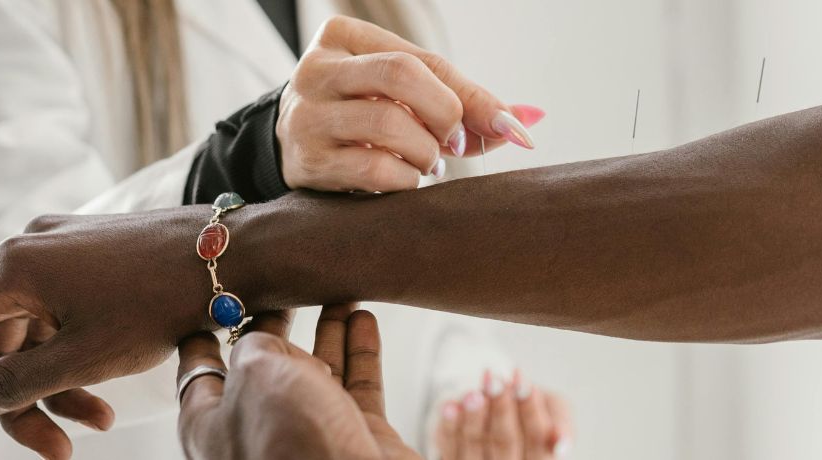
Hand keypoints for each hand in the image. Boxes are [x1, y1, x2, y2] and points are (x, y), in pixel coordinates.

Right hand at [0, 206, 221, 458]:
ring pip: (35, 334)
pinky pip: (64, 315)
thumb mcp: (81, 359)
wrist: (236, 256)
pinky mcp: (92, 257)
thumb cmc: (159, 304)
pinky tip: (109, 395)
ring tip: (101, 425)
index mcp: (12, 267)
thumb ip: (11, 385)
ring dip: (56, 387)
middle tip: (56, 453)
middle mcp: (28, 250)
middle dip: (21, 405)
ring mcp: (61, 250)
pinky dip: (78, 357)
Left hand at [176, 304, 418, 459]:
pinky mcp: (354, 439)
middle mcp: (258, 432)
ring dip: (328, 331)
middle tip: (287, 289)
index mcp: (211, 426)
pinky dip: (360, 350)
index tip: (212, 303)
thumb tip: (269, 340)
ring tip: (338, 293)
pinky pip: (356, 386)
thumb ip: (256, 347)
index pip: (200, 371)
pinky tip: (363, 318)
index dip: (206, 333)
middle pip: (266, 369)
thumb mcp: (256, 376)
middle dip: (278, 327)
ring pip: (317, 373)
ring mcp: (308, 436)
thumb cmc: (291, 446)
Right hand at [278, 15, 542, 191]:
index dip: (470, 97)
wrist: (294, 148)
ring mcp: (307, 116)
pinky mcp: (307, 162)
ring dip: (425, 153)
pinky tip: (404, 179)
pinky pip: (374, 169)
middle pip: (401, 76)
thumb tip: (526, 124)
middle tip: (454, 143)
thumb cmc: (364, 112)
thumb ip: (462, 101)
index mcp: (343, 36)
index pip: (421, 60)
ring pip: (388, 125)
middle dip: (444, 115)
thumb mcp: (406, 93)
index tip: (507, 129)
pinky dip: (405, 180)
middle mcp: (317, 69)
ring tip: (426, 161)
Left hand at [437, 370, 574, 459]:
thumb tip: (561, 441)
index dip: (530, 410)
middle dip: (501, 409)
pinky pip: (449, 446)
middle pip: (505, 442)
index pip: (537, 438)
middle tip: (496, 380)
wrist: (504, 402)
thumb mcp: (556, 410)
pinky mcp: (455, 459)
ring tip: (474, 392)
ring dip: (474, 415)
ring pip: (476, 444)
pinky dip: (450, 424)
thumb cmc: (534, 407)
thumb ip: (562, 423)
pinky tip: (452, 404)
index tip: (524, 382)